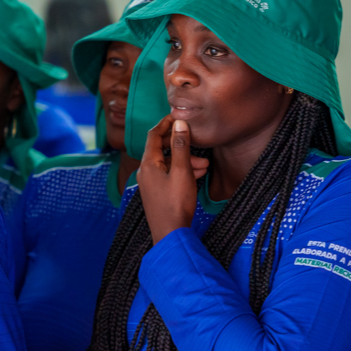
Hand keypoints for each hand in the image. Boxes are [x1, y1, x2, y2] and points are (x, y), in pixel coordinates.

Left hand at [137, 116, 208, 242]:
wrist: (171, 234)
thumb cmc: (176, 203)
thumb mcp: (182, 171)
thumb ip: (181, 146)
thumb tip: (179, 124)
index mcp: (148, 164)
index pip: (153, 135)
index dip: (165, 124)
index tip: (177, 117)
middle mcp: (145, 172)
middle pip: (163, 150)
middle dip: (182, 147)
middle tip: (199, 146)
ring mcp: (150, 183)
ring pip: (168, 164)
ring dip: (186, 162)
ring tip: (205, 165)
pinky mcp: (156, 193)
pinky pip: (169, 176)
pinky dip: (182, 172)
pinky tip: (197, 175)